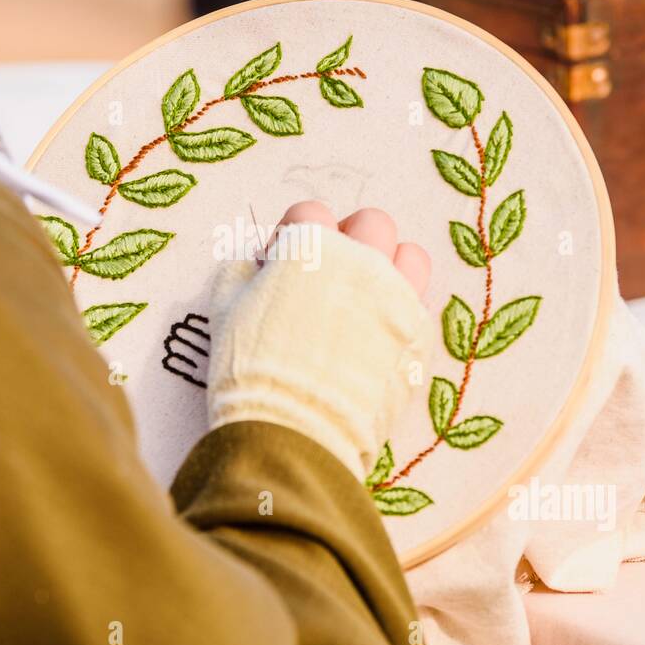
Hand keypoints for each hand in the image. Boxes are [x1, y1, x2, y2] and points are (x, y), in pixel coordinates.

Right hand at [205, 201, 431, 479]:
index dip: (291, 237)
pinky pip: (419, 305)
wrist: (295, 430)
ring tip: (367, 298)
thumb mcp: (225, 310)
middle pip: (370, 224)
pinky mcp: (418, 335)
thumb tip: (256, 263)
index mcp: (313, 248)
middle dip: (349, 242)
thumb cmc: (251, 369)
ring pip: (410, 256)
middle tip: (329, 276)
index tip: (281, 265)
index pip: (310, 213)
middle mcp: (362, 262)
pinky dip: (399, 314)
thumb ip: (241, 272)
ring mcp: (396, 297)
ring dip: (389, 268)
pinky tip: (376, 337)